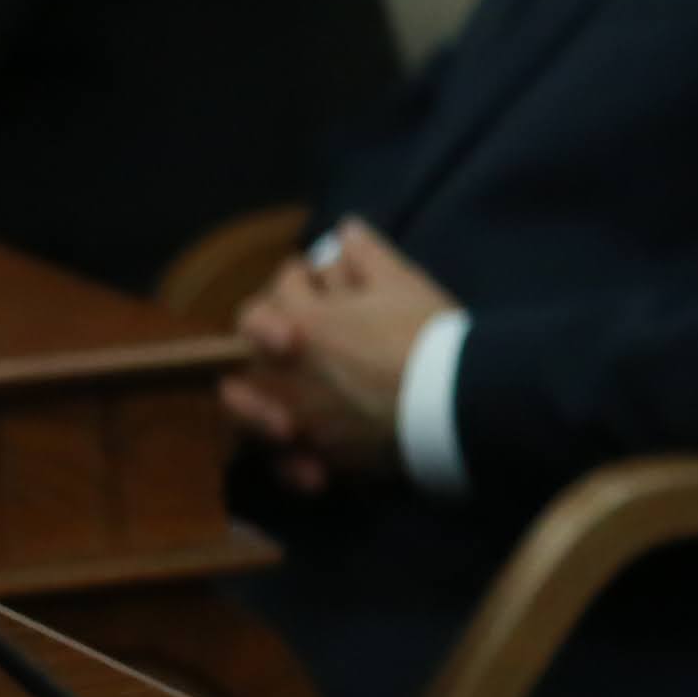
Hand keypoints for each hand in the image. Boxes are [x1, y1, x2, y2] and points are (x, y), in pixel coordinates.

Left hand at [224, 219, 451, 489]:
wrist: (456, 400)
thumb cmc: (427, 334)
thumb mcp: (402, 281)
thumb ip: (367, 254)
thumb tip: (347, 230)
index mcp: (298, 322)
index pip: (271, 296)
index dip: (294, 284)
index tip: (317, 280)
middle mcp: (283, 372)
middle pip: (241, 358)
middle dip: (259, 346)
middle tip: (284, 343)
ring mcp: (298, 416)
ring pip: (250, 414)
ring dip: (258, 407)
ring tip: (280, 408)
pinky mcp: (322, 454)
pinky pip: (287, 463)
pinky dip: (292, 463)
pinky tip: (310, 466)